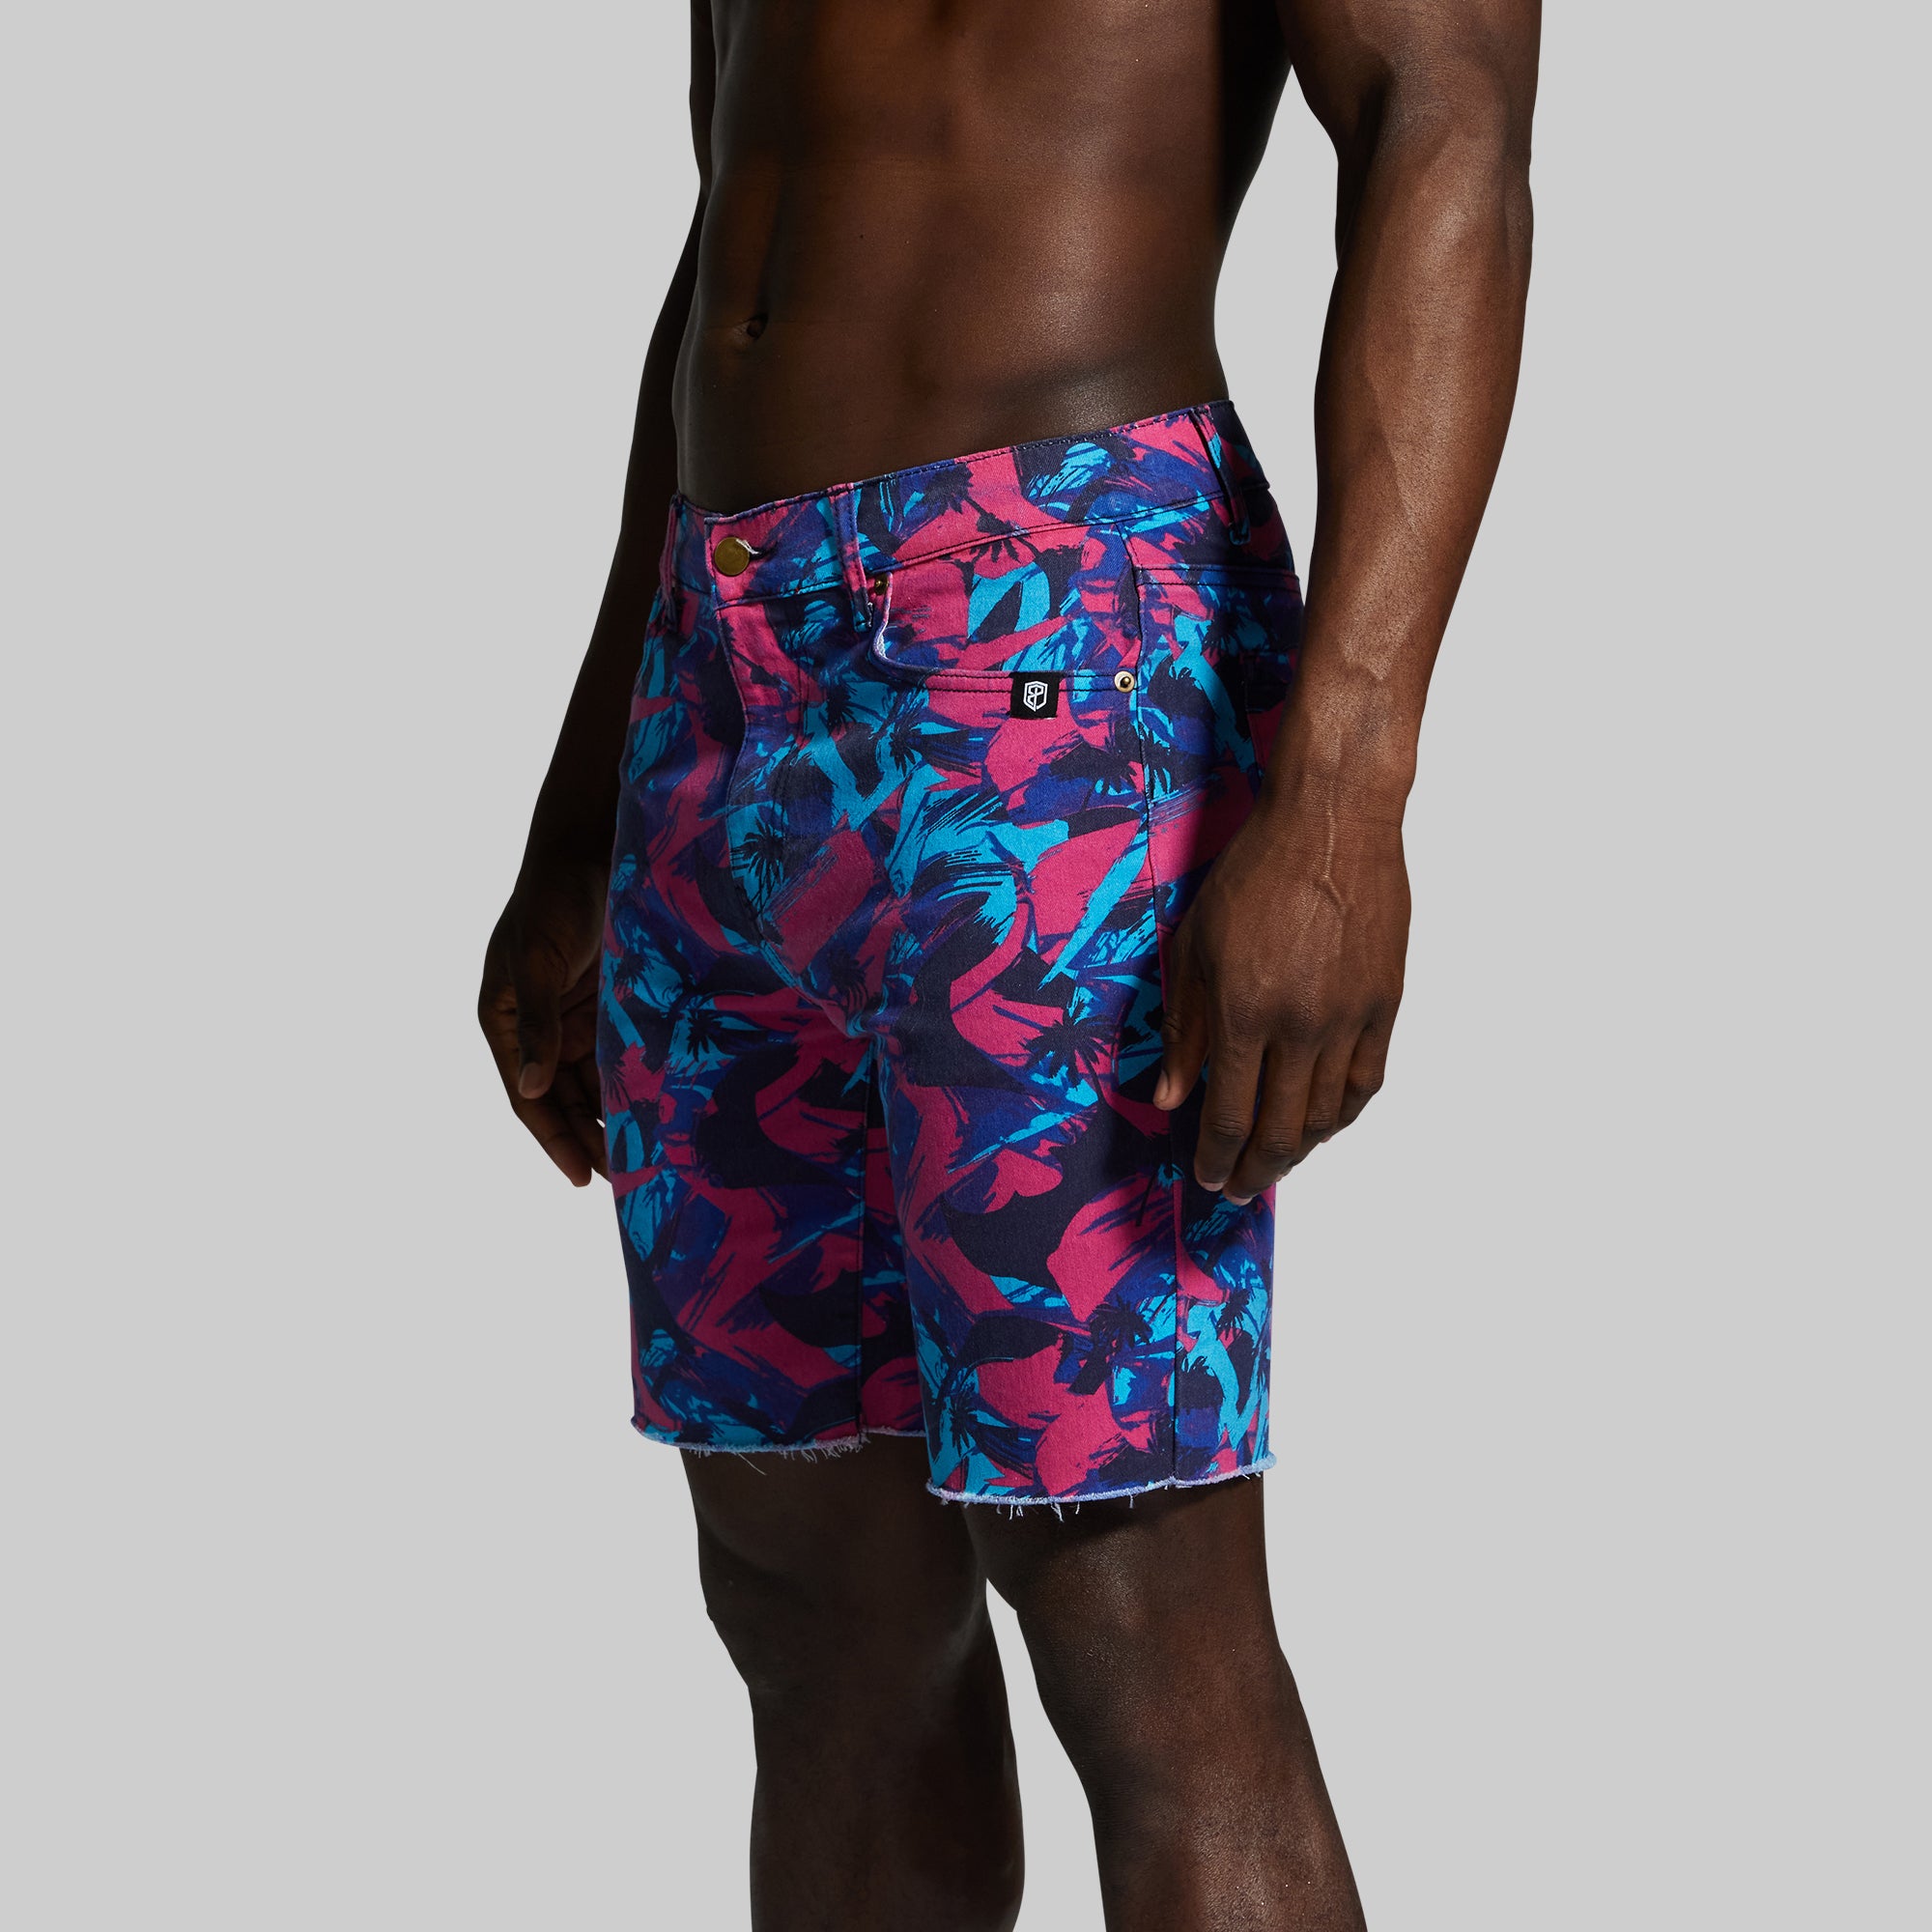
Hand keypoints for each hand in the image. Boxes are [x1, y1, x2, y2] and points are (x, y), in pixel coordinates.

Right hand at [478, 854, 610, 1185]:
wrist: (589, 849)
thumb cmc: (552, 900)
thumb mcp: (536, 960)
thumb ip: (536, 1024)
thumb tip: (530, 1089)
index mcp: (502, 1022)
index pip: (527, 1097)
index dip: (553, 1139)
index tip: (582, 1177)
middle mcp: (535, 1027)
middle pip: (560, 1099)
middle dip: (586, 1138)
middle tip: (623, 1180)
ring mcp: (570, 1017)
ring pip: (590, 1083)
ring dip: (609, 1117)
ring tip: (642, 1157)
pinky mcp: (606, 1003)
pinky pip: (615, 1055)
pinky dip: (630, 1082)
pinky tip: (656, 1108)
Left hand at [1152, 785, 1408, 1199]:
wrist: (1330, 822)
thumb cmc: (1254, 872)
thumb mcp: (1195, 947)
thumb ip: (1184, 1029)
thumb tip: (1170, 1098)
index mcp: (1243, 1012)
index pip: (1228, 1114)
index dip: (1216, 1157)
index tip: (1207, 1176)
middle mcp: (1299, 1026)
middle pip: (1279, 1131)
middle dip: (1254, 1170)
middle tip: (1239, 1187)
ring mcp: (1348, 1019)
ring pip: (1327, 1116)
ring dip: (1299, 1150)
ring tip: (1275, 1159)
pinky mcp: (1384, 1004)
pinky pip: (1366, 1082)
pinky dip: (1343, 1115)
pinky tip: (1324, 1124)